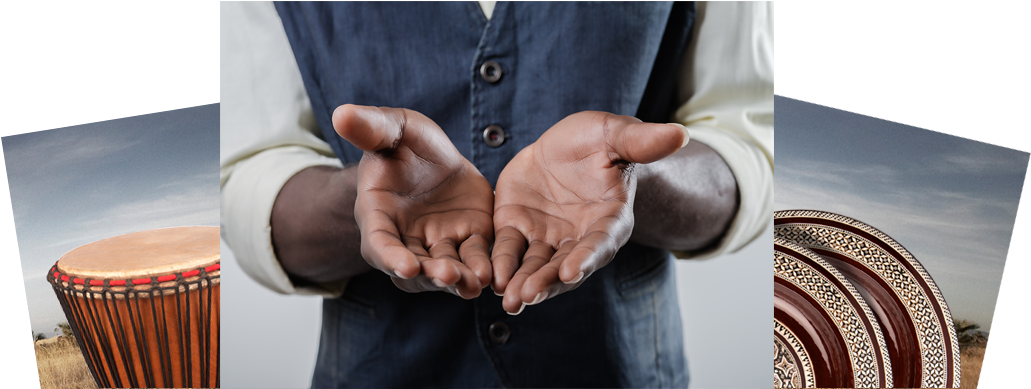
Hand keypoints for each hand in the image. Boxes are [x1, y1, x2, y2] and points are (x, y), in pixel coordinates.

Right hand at [334, 104, 494, 298]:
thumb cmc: (403, 144)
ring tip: (475, 281)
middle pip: (413, 267)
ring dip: (458, 279)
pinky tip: (495, 273)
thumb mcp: (392, 129)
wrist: (434, 157)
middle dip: (430, 275)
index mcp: (378, 215)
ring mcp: (436, 244)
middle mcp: (405, 238)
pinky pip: (474, 259)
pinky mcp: (467, 241)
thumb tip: (340, 113)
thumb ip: (371, 127)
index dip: (390, 257)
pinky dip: (483, 268)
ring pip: (444, 271)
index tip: (407, 267)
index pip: (379, 243)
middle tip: (449, 276)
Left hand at [491, 111, 686, 313]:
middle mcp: (579, 237)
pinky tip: (491, 279)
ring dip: (524, 283)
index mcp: (609, 219)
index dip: (587, 257)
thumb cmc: (598, 142)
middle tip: (529, 296)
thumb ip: (642, 141)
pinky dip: (501, 265)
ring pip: (536, 266)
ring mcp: (547, 237)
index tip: (572, 272)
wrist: (563, 146)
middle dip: (548, 282)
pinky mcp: (518, 230)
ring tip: (511, 300)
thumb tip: (680, 134)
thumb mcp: (615, 135)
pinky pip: (509, 250)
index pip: (600, 243)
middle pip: (564, 266)